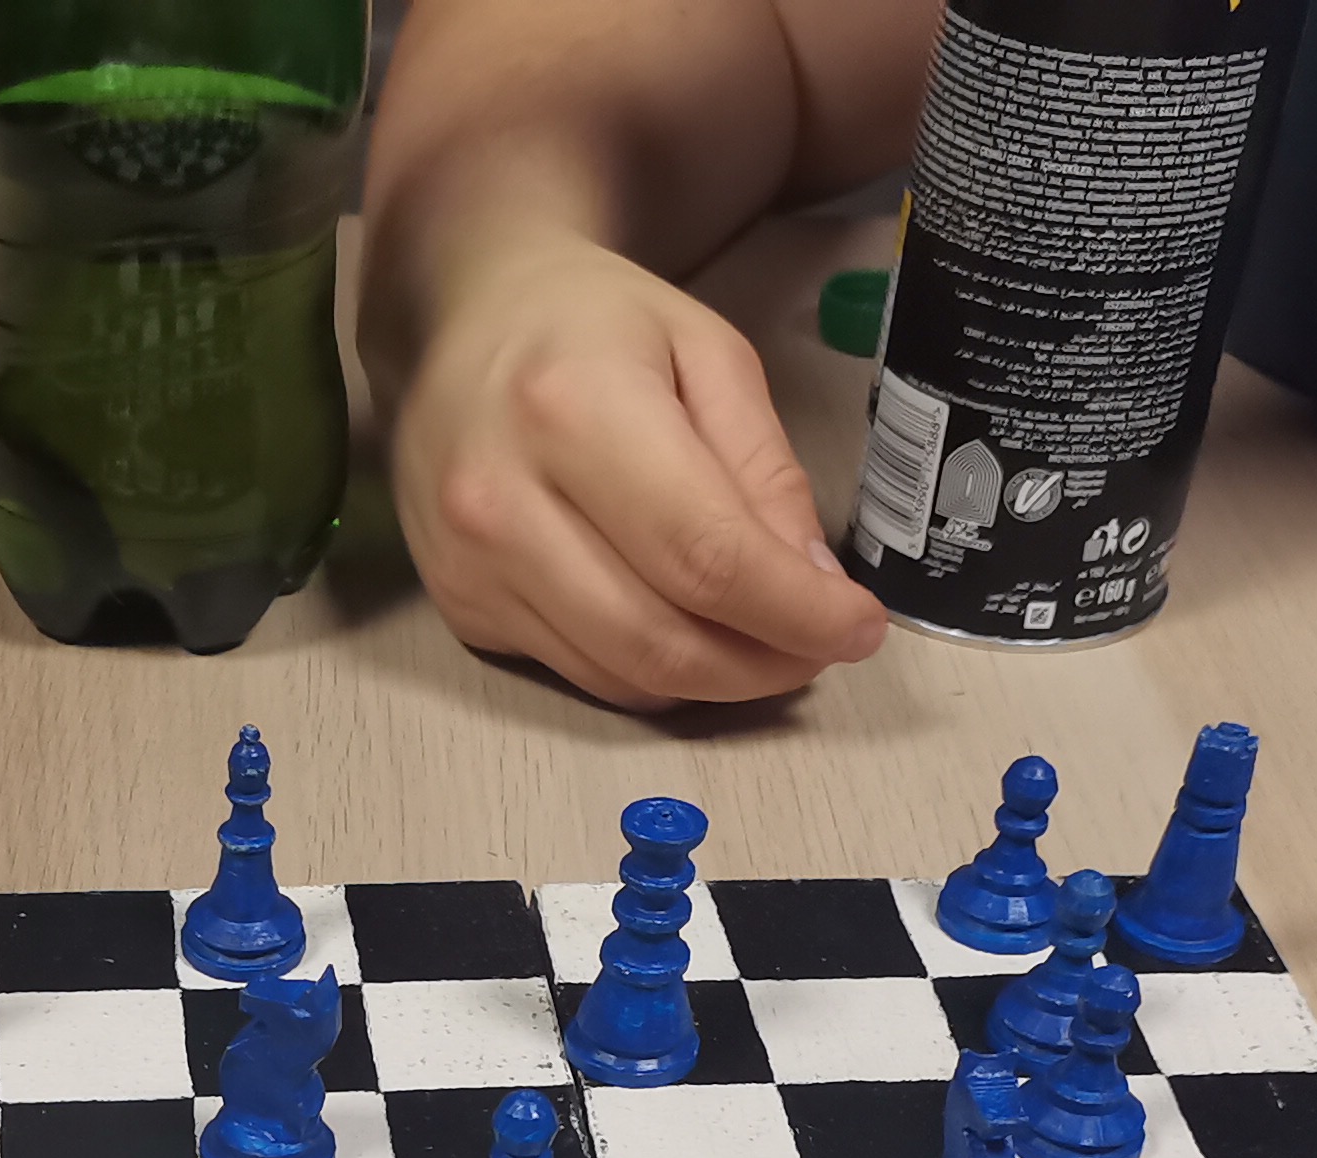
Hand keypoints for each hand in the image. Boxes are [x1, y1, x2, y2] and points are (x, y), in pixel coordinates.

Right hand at [391, 227, 889, 708]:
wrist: (464, 319)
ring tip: (761, 640)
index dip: (794, 611)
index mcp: (573, 408)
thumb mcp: (707, 353)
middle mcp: (502, 499)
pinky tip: (681, 624)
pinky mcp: (459, 605)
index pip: (705, 555)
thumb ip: (764, 468)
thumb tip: (811, 586)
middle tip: (816, 648)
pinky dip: (649, 669)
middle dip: (762, 664)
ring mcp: (469, 564)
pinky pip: (579, 671)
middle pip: (661, 639)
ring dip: (712, 679)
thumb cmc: (593, 325)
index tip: (857, 628)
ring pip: (621, 676)